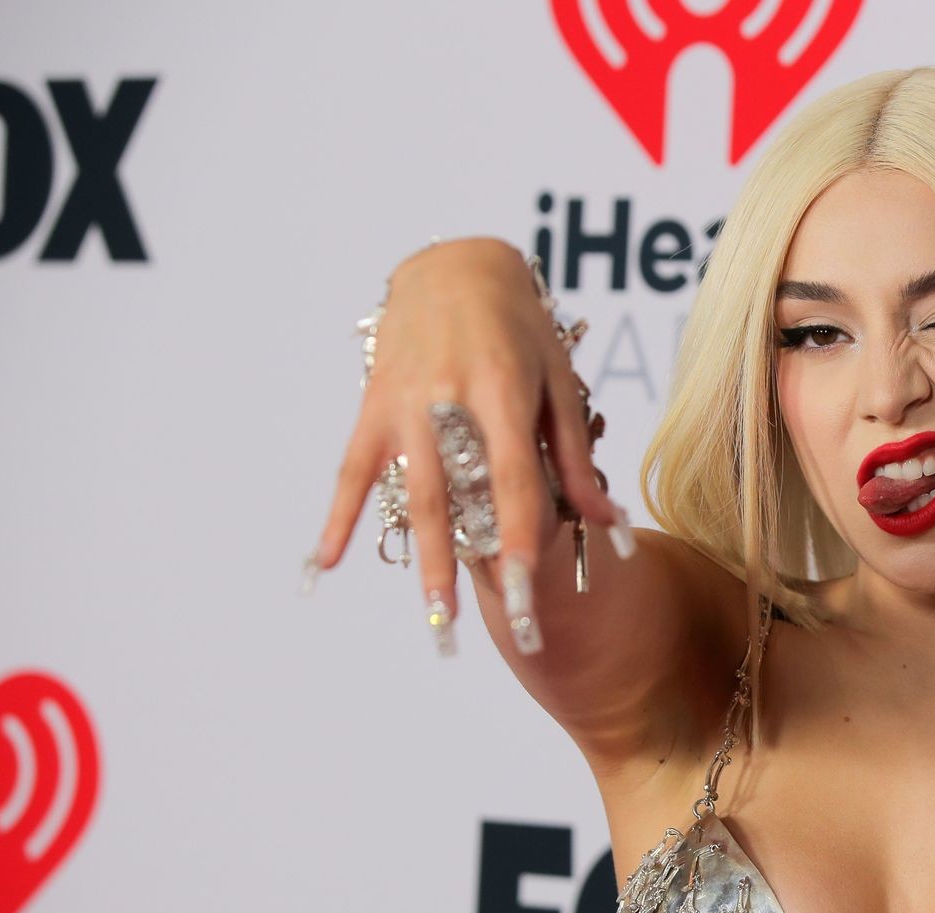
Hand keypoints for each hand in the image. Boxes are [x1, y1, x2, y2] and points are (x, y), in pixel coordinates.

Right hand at [304, 237, 626, 652]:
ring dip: (421, 559)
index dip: (520, 536)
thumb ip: (574, 454)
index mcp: (504, 391)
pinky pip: (353, 469)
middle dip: (470, 566)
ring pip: (413, 493)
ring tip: (434, 615)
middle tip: (481, 624)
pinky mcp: (375, 406)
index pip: (514, 479)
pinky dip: (340, 515)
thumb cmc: (519, 324)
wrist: (454, 265)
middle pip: (459, 497)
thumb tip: (607, 520)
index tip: (527, 589)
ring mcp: (405, 404)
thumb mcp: (558, 378)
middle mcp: (449, 400)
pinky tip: (327, 562)